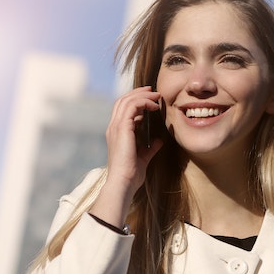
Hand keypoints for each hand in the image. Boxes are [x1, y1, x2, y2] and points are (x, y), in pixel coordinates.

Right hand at [89, 87, 162, 227]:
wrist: (124, 182)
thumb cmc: (131, 175)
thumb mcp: (143, 158)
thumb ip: (150, 148)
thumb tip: (159, 141)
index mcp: (116, 133)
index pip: (122, 109)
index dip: (136, 100)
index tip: (150, 99)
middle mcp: (114, 128)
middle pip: (123, 100)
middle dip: (138, 92)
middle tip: (153, 91)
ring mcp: (116, 127)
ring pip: (126, 100)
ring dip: (142, 95)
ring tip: (156, 95)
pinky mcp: (122, 128)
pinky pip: (132, 106)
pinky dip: (143, 102)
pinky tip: (154, 106)